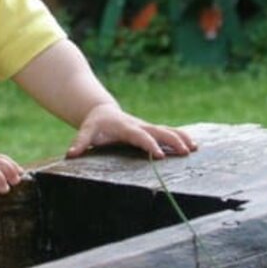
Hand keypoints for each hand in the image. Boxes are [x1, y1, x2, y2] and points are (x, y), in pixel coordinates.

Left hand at [66, 105, 197, 159]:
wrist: (102, 112)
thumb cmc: (95, 124)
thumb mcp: (86, 131)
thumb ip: (80, 142)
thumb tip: (70, 154)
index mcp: (125, 127)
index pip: (140, 136)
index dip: (149, 144)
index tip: (159, 155)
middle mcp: (139, 126)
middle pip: (159, 131)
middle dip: (173, 140)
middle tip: (186, 152)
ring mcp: (147, 127)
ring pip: (167, 130)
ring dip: (181, 138)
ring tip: (195, 148)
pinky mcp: (151, 130)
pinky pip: (168, 132)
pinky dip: (181, 137)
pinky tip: (194, 145)